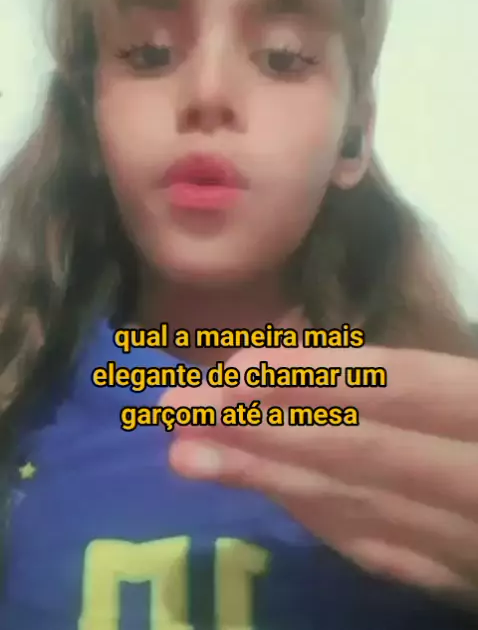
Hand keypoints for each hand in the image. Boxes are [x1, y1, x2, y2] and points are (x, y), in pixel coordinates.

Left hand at [164, 345, 477, 602]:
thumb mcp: (474, 387)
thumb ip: (418, 378)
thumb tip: (315, 349)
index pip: (395, 388)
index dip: (312, 378)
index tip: (232, 370)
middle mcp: (475, 475)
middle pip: (358, 446)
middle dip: (264, 426)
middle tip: (177, 409)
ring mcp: (468, 536)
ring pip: (360, 503)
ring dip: (270, 477)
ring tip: (188, 453)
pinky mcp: (460, 576)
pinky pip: (381, 548)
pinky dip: (317, 518)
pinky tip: (265, 493)